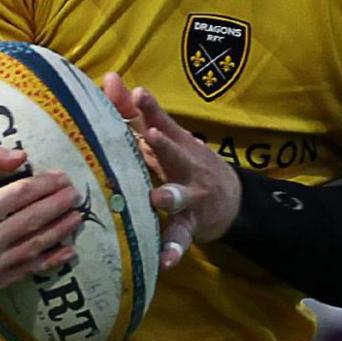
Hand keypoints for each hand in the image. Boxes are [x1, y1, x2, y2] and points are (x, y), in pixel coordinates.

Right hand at [0, 142, 83, 292]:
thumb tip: (21, 157)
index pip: (20, 195)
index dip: (44, 185)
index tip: (61, 178)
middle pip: (32, 220)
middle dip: (58, 205)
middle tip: (75, 195)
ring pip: (34, 246)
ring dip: (59, 231)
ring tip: (76, 217)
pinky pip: (27, 270)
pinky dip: (50, 261)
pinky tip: (67, 251)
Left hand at [103, 73, 238, 269]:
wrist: (232, 199)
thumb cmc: (187, 163)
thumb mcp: (167, 138)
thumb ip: (135, 112)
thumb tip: (109, 78)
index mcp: (175, 145)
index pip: (159, 122)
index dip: (149, 109)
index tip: (137, 93)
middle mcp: (185, 167)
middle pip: (174, 153)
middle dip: (164, 144)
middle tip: (151, 134)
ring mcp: (190, 197)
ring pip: (179, 197)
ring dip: (170, 195)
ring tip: (158, 198)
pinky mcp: (191, 225)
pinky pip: (180, 239)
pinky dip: (174, 250)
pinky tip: (164, 262)